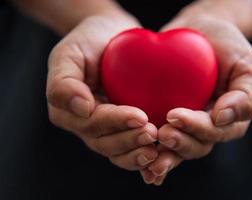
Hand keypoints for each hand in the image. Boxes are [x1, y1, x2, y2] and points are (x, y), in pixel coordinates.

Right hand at [47, 16, 158, 170]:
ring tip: (158, 146)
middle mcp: (85, 125)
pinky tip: (162, 152)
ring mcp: (105, 128)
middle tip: (152, 133)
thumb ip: (64, 83)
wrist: (109, 37)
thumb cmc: (87, 42)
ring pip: (118, 150)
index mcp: (68, 112)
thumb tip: (83, 109)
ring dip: (137, 151)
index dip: (115, 122)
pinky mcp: (122, 127)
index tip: (140, 117)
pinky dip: (144, 152)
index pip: (91, 123)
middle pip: (105, 142)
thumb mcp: (68, 54)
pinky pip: (132, 146)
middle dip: (129, 140)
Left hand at [141, 4, 251, 184]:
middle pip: (195, 146)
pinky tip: (136, 157)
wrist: (202, 33)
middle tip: (161, 135)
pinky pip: (158, 138)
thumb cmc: (229, 48)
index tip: (174, 115)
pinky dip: (148, 150)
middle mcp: (208, 128)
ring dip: (162, 156)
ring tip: (146, 156)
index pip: (213, 131)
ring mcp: (187, 125)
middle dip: (178, 144)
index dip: (195, 128)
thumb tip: (222, 118)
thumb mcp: (247, 67)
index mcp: (229, 121)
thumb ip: (244, 95)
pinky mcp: (166, 118)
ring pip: (176, 149)